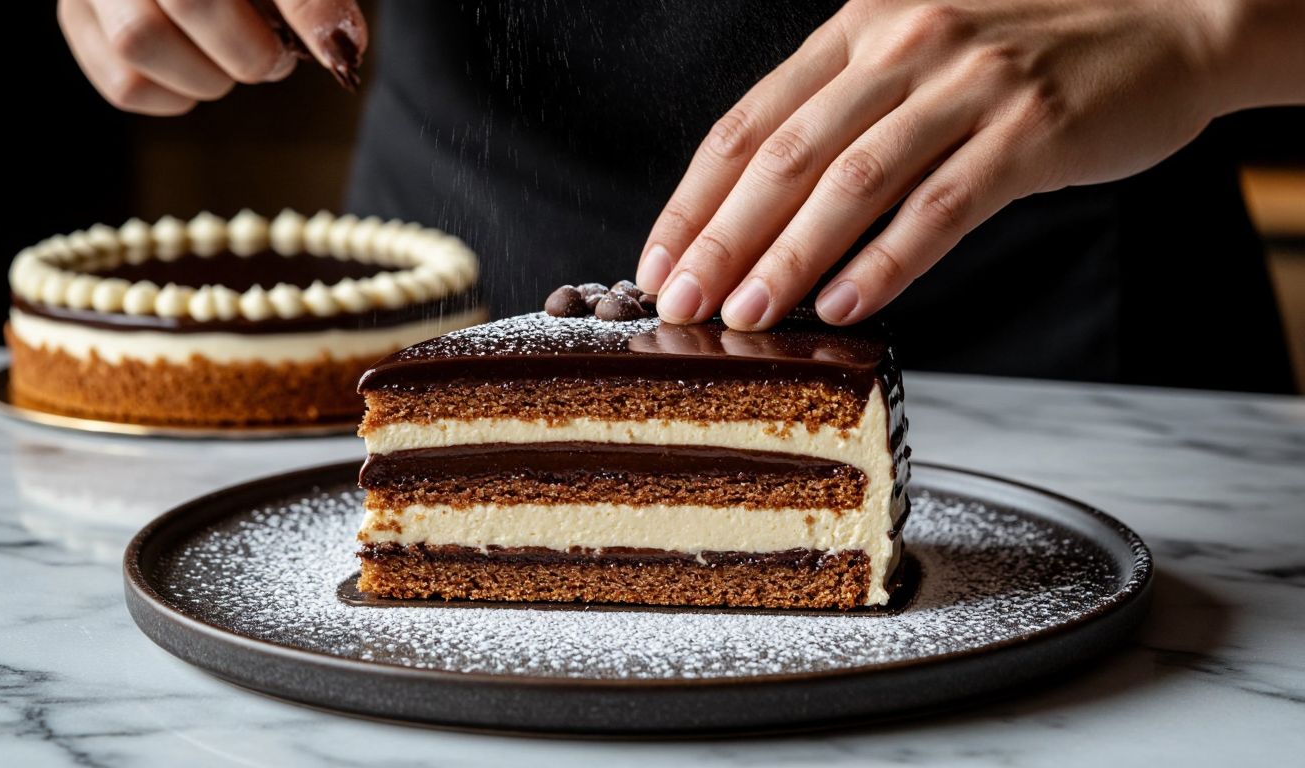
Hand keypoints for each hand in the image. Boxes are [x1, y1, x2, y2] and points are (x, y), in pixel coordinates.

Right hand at [58, 0, 366, 114]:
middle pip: (183, 7)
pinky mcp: (76, 18)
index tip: (335, 49)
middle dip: (248, 52)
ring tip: (234, 63)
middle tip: (275, 57)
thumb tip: (340, 51)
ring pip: (137, 45)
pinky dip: (175, 97)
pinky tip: (200, 72)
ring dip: (207, 77)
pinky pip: (123, 84)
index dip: (301, 13)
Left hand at [635, 0, 1257, 329]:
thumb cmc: (1027, 55)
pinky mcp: (1031, 129)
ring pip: (853, 183)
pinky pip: (941, 207)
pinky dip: (887, 262)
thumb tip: (760, 216)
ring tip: (744, 315)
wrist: (1169, 21)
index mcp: (860, 31)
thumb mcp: (918, 58)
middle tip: (678, 303)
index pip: (748, 122)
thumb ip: (845, 116)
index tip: (658, 261)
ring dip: (789, 258)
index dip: (694, 199)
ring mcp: (968, 84)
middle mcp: (903, 45)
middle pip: (785, 156)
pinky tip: (845, 306)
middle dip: (721, 239)